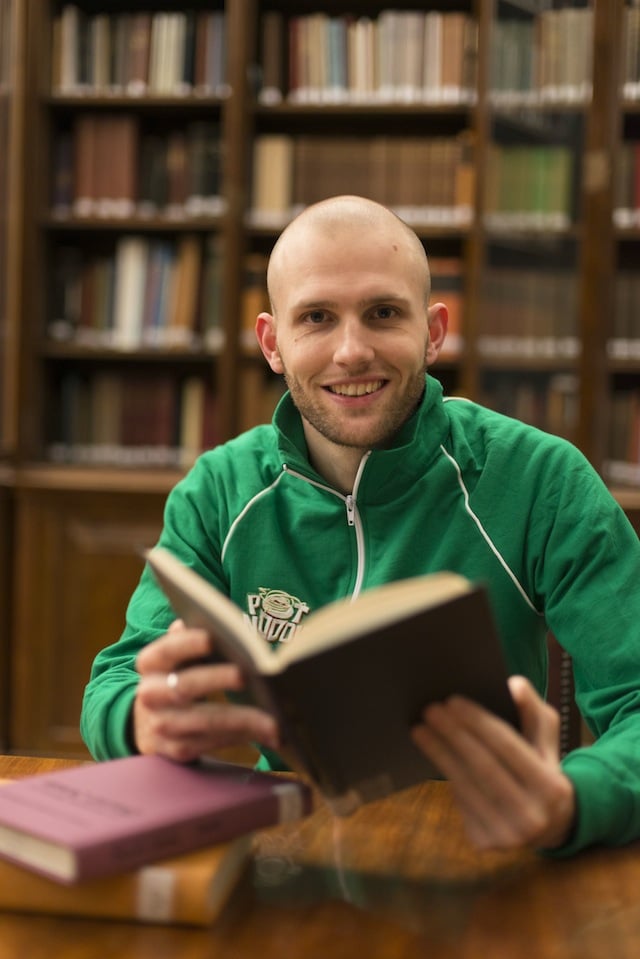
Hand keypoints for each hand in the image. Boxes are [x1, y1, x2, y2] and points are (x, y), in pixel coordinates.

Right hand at [133, 620, 279, 762]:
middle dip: (218, 679)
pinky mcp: (179, 750)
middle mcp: (151, 695)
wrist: (147, 724)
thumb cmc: (175, 677)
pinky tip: (269, 732)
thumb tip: (219, 625)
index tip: (213, 637)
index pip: (166, 651)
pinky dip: (245, 736)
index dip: (187, 644)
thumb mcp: (176, 657)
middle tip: (248, 675)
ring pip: (206, 721)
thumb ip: (193, 639)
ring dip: (243, 719)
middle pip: (186, 686)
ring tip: (275, 718)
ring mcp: (163, 726)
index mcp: (150, 664)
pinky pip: (216, 741)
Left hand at [411, 675, 575, 850]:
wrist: (552, 826)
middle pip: (482, 767)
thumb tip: (513, 683)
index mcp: (551, 788)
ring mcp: (506, 836)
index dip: (478, 722)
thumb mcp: (547, 741)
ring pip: (465, 786)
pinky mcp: (484, 842)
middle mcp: (531, 817)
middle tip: (430, 710)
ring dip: (439, 754)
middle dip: (453, 735)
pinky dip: (446, 776)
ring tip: (421, 729)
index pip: (508, 747)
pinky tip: (434, 754)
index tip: (452, 700)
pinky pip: (459, 802)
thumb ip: (533, 710)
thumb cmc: (544, 770)